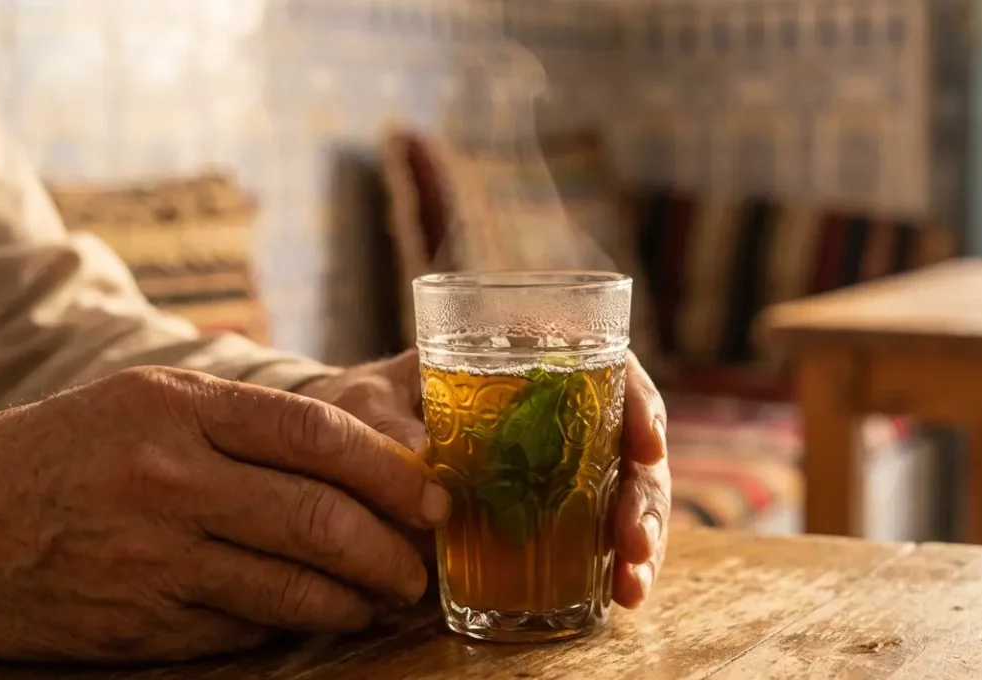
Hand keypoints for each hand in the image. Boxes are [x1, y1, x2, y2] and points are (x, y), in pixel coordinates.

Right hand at [0, 367, 451, 661]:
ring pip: (292, 587)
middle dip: (391, 549)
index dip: (391, 470)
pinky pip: (244, 628)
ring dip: (355, 599)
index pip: (316, 434)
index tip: (433, 496)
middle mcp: (170, 479)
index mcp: (178, 407)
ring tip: (382, 596)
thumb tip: (357, 458)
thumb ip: (244, 420)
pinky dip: (292, 623)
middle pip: (319, 518)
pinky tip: (313, 614)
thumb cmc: (62, 452)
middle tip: (421, 564)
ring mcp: (154, 557)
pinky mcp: (141, 623)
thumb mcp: (145, 399)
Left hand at [299, 350, 670, 607]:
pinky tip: (621, 594)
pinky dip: (614, 566)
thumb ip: (391, 433)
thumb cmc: (357, 414)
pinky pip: (595, 536)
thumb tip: (427, 469)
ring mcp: (555, 469)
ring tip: (631, 582)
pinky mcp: (546, 517)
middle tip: (634, 540)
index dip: (638, 403)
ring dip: (638, 537)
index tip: (646, 444)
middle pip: (627, 443)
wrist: (335, 458)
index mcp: (524, 366)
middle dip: (643, 493)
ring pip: (622, 493)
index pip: (606, 368)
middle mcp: (554, 415)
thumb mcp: (366, 410)